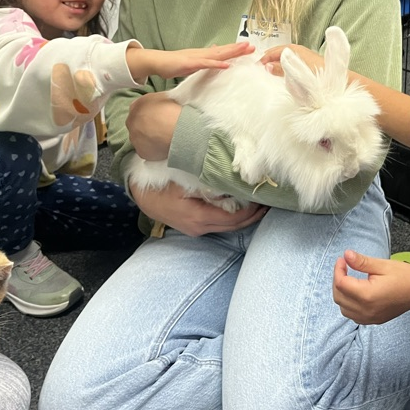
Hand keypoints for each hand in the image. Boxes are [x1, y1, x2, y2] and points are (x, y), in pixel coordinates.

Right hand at [127, 41, 253, 82]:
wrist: (157, 62)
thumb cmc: (173, 64)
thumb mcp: (192, 62)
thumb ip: (203, 60)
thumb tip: (212, 54)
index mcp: (204, 54)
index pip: (223, 51)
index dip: (235, 50)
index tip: (249, 49)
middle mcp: (202, 53)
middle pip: (224, 50)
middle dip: (238, 49)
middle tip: (253, 46)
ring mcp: (197, 57)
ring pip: (218, 54)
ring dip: (231, 52)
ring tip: (244, 50)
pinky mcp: (190, 63)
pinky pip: (206, 64)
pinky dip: (217, 64)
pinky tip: (227, 65)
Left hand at [127, 91, 180, 160]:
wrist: (176, 129)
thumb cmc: (173, 110)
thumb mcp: (164, 96)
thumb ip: (156, 101)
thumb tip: (158, 104)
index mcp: (137, 105)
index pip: (138, 109)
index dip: (149, 113)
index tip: (158, 116)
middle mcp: (131, 122)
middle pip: (137, 124)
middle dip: (146, 126)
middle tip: (161, 127)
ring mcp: (134, 138)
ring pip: (140, 138)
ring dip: (149, 138)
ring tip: (164, 138)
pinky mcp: (141, 152)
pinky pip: (147, 150)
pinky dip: (153, 149)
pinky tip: (163, 147)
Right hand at [130, 179, 267, 236]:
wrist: (140, 193)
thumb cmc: (160, 184)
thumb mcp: (183, 180)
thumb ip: (207, 181)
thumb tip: (231, 180)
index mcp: (199, 217)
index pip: (234, 218)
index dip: (252, 210)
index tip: (264, 198)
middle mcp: (199, 228)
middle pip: (234, 226)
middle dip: (253, 215)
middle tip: (269, 202)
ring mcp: (196, 229)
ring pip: (227, 226)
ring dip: (244, 216)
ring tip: (259, 203)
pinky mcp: (194, 226)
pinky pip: (219, 222)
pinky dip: (232, 216)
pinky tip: (240, 205)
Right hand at [260, 43, 323, 76]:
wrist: (337, 79)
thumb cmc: (318, 76)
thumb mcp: (295, 74)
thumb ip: (281, 69)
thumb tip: (268, 66)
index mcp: (293, 50)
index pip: (273, 52)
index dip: (264, 59)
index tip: (256, 66)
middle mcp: (298, 49)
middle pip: (278, 51)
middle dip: (268, 57)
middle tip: (258, 65)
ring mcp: (303, 54)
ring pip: (284, 54)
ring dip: (275, 60)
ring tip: (267, 67)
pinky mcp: (308, 60)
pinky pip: (290, 58)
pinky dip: (283, 62)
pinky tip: (282, 69)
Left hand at [332, 250, 409, 323]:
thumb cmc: (405, 276)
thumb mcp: (382, 265)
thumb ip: (361, 262)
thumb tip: (346, 255)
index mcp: (367, 295)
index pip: (341, 284)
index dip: (338, 269)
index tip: (342, 259)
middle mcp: (367, 310)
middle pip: (339, 297)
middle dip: (338, 280)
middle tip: (344, 267)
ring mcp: (371, 318)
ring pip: (344, 309)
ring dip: (342, 294)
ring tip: (349, 279)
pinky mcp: (375, 320)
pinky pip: (354, 316)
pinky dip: (349, 305)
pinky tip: (355, 293)